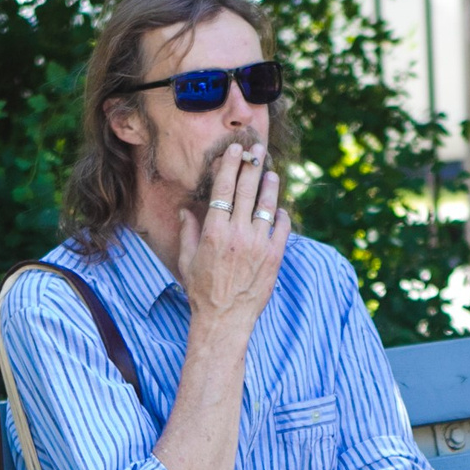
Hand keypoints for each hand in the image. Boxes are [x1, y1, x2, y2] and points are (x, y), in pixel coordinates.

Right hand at [175, 142, 288, 337]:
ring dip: (270, 186)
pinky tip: (278, 208)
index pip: (224, 189)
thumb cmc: (202, 292)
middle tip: (257, 149)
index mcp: (214, 231)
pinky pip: (282, 228)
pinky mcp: (274, 257)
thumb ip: (189, 232)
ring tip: (271, 172)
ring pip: (267, 205)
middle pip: (247, 190)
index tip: (235, 151)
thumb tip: (187, 210)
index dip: (230, 166)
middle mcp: (238, 234)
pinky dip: (281, 215)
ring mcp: (259, 244)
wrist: (225, 320)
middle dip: (252, 166)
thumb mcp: (188, 261)